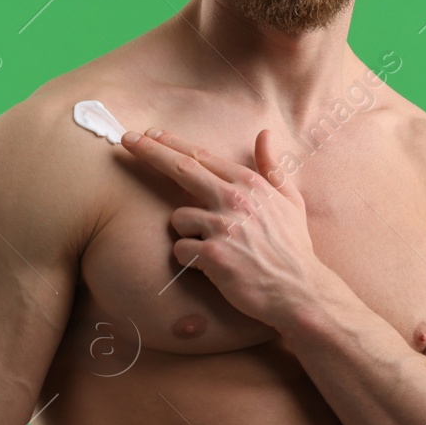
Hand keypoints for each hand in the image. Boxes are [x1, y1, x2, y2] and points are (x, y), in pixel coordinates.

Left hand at [120, 126, 325, 328]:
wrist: (299, 291)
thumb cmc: (292, 247)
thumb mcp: (291, 201)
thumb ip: (272, 166)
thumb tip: (265, 133)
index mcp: (250, 184)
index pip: (202, 156)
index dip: (172, 143)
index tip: (150, 133)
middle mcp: (235, 199)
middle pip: (181, 168)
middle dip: (150, 152)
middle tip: (125, 140)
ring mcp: (223, 226)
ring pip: (178, 217)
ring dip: (187, 232)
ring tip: (214, 248)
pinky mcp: (213, 255)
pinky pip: (181, 249)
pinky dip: (190, 258)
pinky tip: (211, 266)